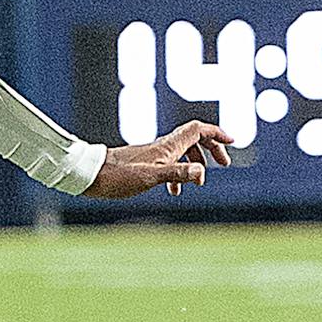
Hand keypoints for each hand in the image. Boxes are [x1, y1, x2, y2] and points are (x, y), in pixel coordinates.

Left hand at [85, 121, 232, 198]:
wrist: (89, 175)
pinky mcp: (142, 164)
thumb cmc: (118, 176)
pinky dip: (177, 172)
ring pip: (180, 151)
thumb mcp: (151, 177)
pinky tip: (172, 191)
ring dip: (195, 162)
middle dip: (211, 148)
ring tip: (199, 181)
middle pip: (193, 138)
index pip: (198, 130)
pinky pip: (167, 163)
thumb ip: (177, 173)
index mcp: (167, 146)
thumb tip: (202, 172)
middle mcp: (161, 147)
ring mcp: (151, 154)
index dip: (216, 133)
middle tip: (223, 164)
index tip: (232, 142)